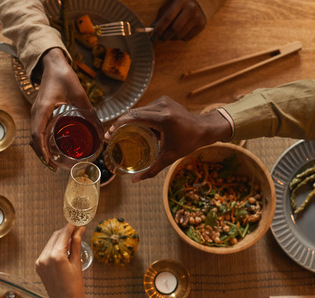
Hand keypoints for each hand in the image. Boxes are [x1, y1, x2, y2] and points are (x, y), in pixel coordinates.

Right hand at [31, 48, 92, 169]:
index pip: (38, 134)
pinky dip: (41, 142)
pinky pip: (37, 131)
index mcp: (43, 109)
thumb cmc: (63, 76)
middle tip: (54, 167)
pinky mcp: (39, 113)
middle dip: (42, 155)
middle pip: (34, 140)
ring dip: (41, 150)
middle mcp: (36, 113)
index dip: (42, 151)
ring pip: (34, 137)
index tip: (50, 162)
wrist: (52, 65)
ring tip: (53, 161)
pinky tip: (52, 148)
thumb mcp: (79, 94)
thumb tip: (100, 130)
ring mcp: (36, 113)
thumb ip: (89, 111)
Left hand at [35, 225, 85, 297]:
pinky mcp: (38, 265)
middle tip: (77, 229)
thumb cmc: (75, 287)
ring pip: (50, 242)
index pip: (63, 234)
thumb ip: (76, 244)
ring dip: (60, 238)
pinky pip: (47, 251)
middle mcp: (45, 257)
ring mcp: (40, 261)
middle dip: (66, 231)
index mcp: (56, 256)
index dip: (71, 226)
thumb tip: (80, 230)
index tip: (78, 223)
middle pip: (55, 236)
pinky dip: (55, 247)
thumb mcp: (77, 263)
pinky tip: (64, 248)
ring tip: (72, 239)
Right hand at [105, 96, 230, 182]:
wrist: (204, 128)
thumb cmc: (188, 143)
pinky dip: (138, 117)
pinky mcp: (164, 100)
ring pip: (138, 110)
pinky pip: (146, 108)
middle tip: (111, 135)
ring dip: (129, 119)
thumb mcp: (169, 157)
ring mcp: (162, 101)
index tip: (110, 134)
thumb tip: (135, 181)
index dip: (118, 124)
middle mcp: (161, 106)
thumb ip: (152, 169)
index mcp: (163, 118)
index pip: (133, 117)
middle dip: (120, 123)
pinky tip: (133, 126)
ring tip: (120, 132)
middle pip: (133, 113)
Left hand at [151, 0, 206, 40]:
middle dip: (164, 36)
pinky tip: (179, 31)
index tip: (152, 37)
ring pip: (179, 35)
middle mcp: (191, 8)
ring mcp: (198, 17)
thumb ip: (160, 19)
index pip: (167, 19)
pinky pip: (186, 38)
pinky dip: (180, 38)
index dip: (158, 30)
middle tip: (160, 38)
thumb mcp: (167, 7)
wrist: (196, 2)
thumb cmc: (177, 5)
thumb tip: (152, 33)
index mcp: (180, 1)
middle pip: (174, 29)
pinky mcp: (201, 25)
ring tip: (169, 34)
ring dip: (171, 38)